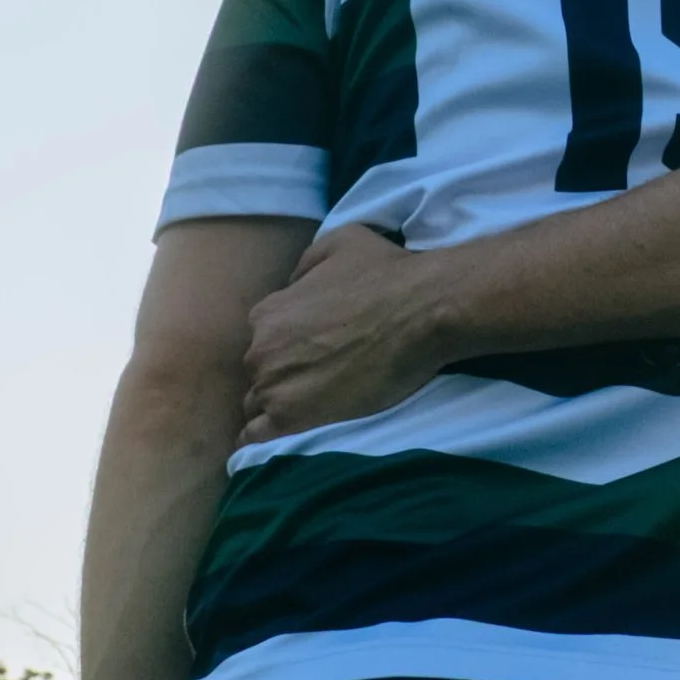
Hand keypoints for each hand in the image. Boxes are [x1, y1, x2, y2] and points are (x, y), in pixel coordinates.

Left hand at [242, 226, 452, 443]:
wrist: (423, 312)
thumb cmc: (387, 274)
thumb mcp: (341, 241)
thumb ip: (305, 263)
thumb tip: (294, 284)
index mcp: (267, 313)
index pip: (264, 338)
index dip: (289, 346)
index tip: (317, 351)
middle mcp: (259, 350)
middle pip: (260, 372)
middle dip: (284, 375)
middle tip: (322, 377)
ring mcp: (273, 387)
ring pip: (259, 404)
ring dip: (279, 404)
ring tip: (314, 405)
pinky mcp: (291, 419)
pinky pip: (256, 438)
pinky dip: (264, 437)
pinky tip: (287, 432)